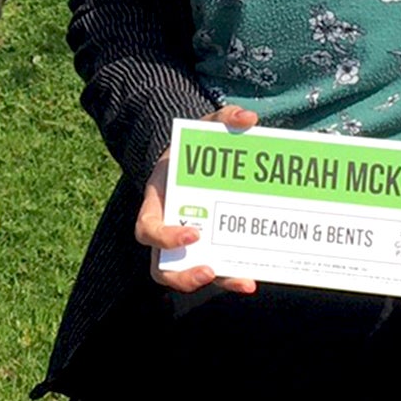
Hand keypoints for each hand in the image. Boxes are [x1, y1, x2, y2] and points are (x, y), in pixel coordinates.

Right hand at [136, 105, 259, 294]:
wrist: (194, 160)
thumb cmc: (194, 146)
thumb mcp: (205, 127)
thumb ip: (224, 118)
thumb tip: (248, 118)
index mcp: (157, 203)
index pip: (147, 229)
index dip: (165, 236)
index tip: (194, 233)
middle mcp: (165, 230)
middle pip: (161, 268)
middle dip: (184, 276)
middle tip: (211, 270)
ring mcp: (183, 246)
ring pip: (184, 277)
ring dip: (214, 282)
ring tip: (244, 282)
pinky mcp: (204, 251)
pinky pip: (213, 270)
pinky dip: (231, 277)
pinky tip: (253, 278)